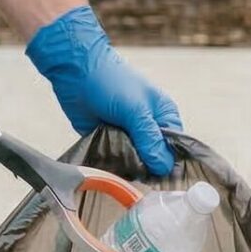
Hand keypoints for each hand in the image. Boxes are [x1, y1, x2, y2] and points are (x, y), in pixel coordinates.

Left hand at [26, 4, 183, 176]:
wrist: (75, 70)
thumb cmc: (111, 82)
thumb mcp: (135, 110)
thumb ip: (150, 138)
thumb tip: (164, 167)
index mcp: (164, 115)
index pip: (175, 148)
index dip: (170, 164)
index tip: (163, 181)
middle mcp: (149, 127)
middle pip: (155, 159)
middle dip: (147, 169)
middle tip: (139, 178)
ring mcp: (128, 135)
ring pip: (135, 162)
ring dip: (128, 169)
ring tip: (122, 173)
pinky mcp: (108, 140)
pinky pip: (115, 160)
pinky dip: (112, 166)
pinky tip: (109, 172)